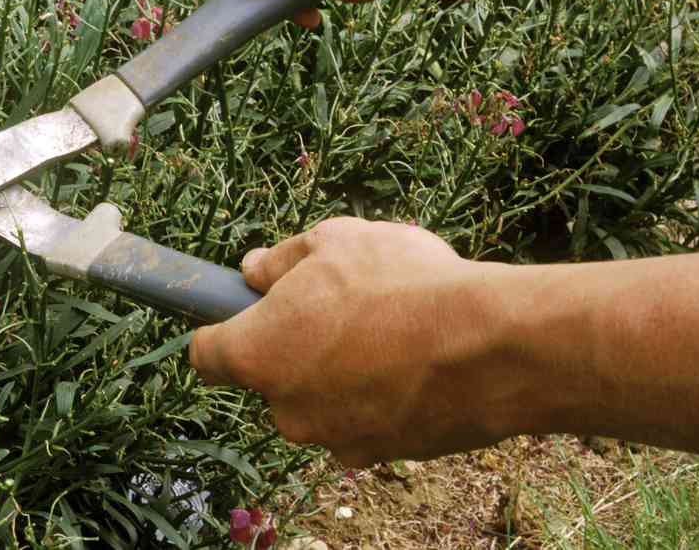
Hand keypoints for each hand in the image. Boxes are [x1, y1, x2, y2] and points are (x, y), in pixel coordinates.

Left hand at [189, 217, 512, 465]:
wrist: (492, 346)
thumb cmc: (401, 283)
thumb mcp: (332, 241)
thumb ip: (280, 259)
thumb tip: (253, 270)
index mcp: (257, 353)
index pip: (206, 354)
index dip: (221, 327)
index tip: (243, 309)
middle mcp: (285, 408)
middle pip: (271, 376)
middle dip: (295, 345)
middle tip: (339, 307)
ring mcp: (334, 439)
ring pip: (320, 399)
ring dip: (340, 372)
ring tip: (389, 331)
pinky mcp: (382, 456)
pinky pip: (364, 419)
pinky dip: (379, 396)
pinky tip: (415, 362)